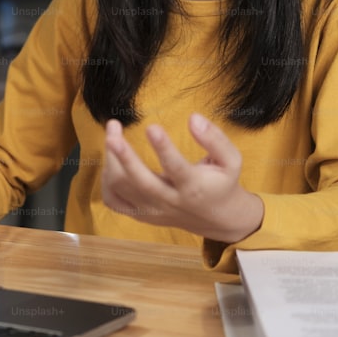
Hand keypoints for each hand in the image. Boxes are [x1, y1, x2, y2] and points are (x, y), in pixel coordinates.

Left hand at [101, 112, 263, 242]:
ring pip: (122, 189)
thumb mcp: (231, 160)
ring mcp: (152, 210)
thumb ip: (215, 138)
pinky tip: (111, 162)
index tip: (152, 127)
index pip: (176, 168)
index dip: (163, 148)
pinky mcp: (141, 214)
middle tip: (113, 128)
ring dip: (112, 161)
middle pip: (140, 182)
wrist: (217, 218)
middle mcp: (170, 201)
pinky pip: (114, 201)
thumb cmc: (223, 183)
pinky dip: (106, 181)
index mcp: (193, 187)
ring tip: (113, 135)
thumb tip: (193, 118)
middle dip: (123, 155)